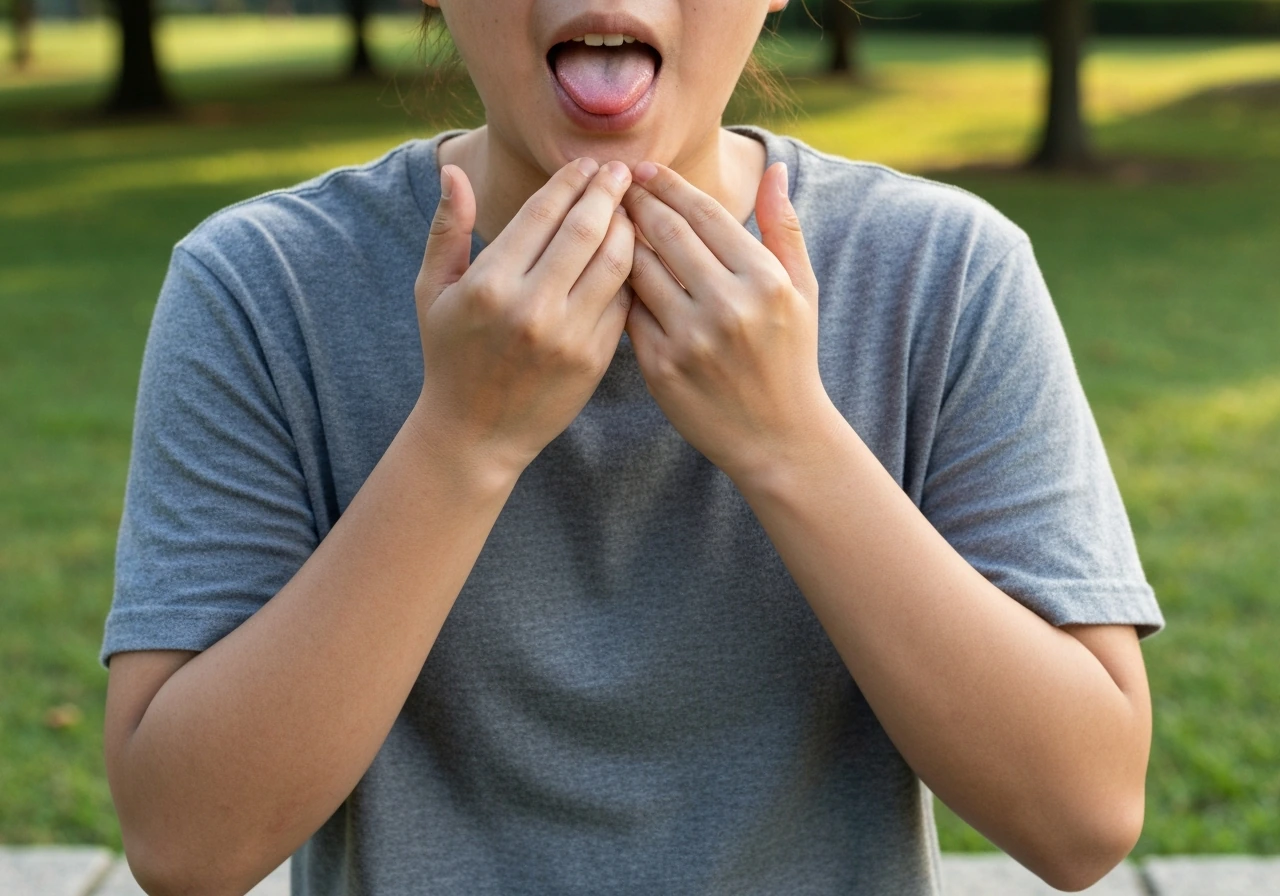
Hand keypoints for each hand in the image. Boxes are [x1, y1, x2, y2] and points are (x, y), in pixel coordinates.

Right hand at [412, 157, 634, 476]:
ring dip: (627, 227)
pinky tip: (633, 252)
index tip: (585, 165)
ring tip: (630, 208)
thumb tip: (455, 171)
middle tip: (621, 171)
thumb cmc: (450, 355)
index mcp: (490, 284)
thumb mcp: (434, 292)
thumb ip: (448, 229)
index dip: (569, 181)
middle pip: (585, 230)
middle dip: (607, 192)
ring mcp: (568, 336)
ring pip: (614, 262)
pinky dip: (631, 271)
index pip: (542, 213)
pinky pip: (623, 301)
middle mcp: (532, 308)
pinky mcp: (595, 359)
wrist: (475, 434)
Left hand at [620, 160, 836, 481]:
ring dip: (618, 240)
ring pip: (639, 269)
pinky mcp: (662, 367)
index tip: (643, 170)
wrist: (776, 437)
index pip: (704, 213)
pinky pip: (629, 312)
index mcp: (764, 280)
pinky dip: (619, 289)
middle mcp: (728, 306)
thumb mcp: (801, 291)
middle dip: (635, 203)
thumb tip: (775, 169)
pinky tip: (606, 273)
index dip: (668, 186)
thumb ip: (784, 228)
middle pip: (667, 234)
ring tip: (606, 223)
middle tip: (613, 186)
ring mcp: (692, 339)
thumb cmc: (789, 356)